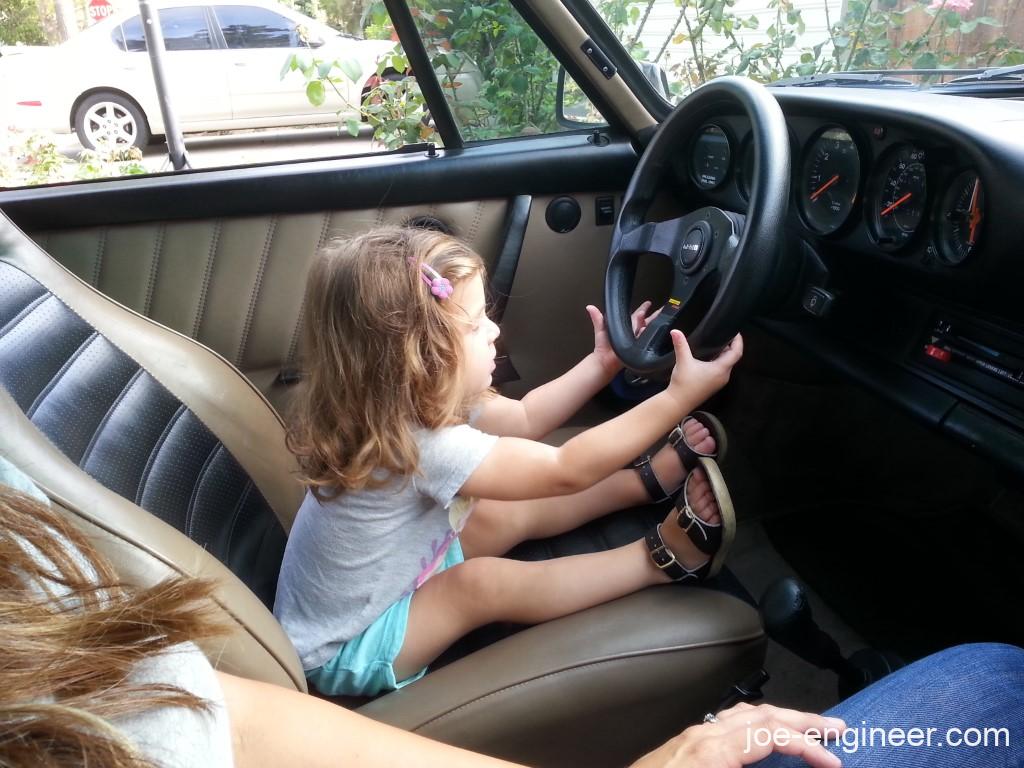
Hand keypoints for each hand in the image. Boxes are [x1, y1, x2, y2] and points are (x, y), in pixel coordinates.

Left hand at [587, 301, 657, 374]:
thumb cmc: (603, 346)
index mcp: (626, 325)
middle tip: (664, 309)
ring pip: (648, 329)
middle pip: (647, 321)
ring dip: (652, 323)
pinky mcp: (639, 347)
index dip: (643, 309)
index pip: (637, 315)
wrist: (604, 361)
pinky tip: (649, 329)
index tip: (649, 303)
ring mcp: (638, 339)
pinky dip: (647, 334)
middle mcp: (634, 332)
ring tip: (661, 317)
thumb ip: (597, 318)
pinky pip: (645, 340)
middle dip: (655, 315)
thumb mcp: (601, 329)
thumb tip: (590, 307)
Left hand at [629, 703, 845, 767]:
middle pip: (761, 715)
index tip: (835, 760)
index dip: (808, 746)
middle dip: (802, 720)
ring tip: (806, 727)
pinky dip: (754, 723)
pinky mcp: (682, 744)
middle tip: (834, 728)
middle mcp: (702, 736)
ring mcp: (690, 736)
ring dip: (779, 718)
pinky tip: (761, 733)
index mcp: (713, 753)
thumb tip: (785, 762)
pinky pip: (726, 723)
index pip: (771, 735)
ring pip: (743, 714)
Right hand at [666, 330, 743, 407]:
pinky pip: (721, 370)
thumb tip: (675, 331)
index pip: (737, 353)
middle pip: (733, 358)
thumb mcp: (683, 361)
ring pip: (727, 364)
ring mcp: (719, 382)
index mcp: (721, 369)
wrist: (678, 403)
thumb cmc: (684, 383)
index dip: (738, 341)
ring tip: (716, 342)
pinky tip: (709, 356)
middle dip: (730, 346)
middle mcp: (724, 376)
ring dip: (724, 354)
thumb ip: (681, 344)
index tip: (735, 332)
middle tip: (723, 334)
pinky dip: (719, 361)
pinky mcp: (714, 385)